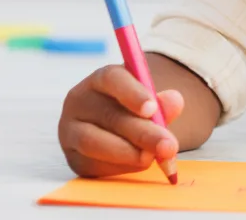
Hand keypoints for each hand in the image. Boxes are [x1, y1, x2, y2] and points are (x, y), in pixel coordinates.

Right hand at [58, 64, 183, 177]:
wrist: (117, 131)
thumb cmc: (135, 111)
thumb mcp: (151, 102)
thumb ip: (163, 103)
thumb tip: (175, 101)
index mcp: (100, 80)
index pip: (111, 78)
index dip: (132, 93)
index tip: (152, 109)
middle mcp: (80, 102)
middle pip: (108, 115)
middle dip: (142, 133)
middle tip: (168, 146)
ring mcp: (71, 131)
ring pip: (93, 143)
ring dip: (128, 153)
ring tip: (152, 158)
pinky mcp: (74, 158)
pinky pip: (94, 165)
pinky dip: (120, 167)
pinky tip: (139, 164)